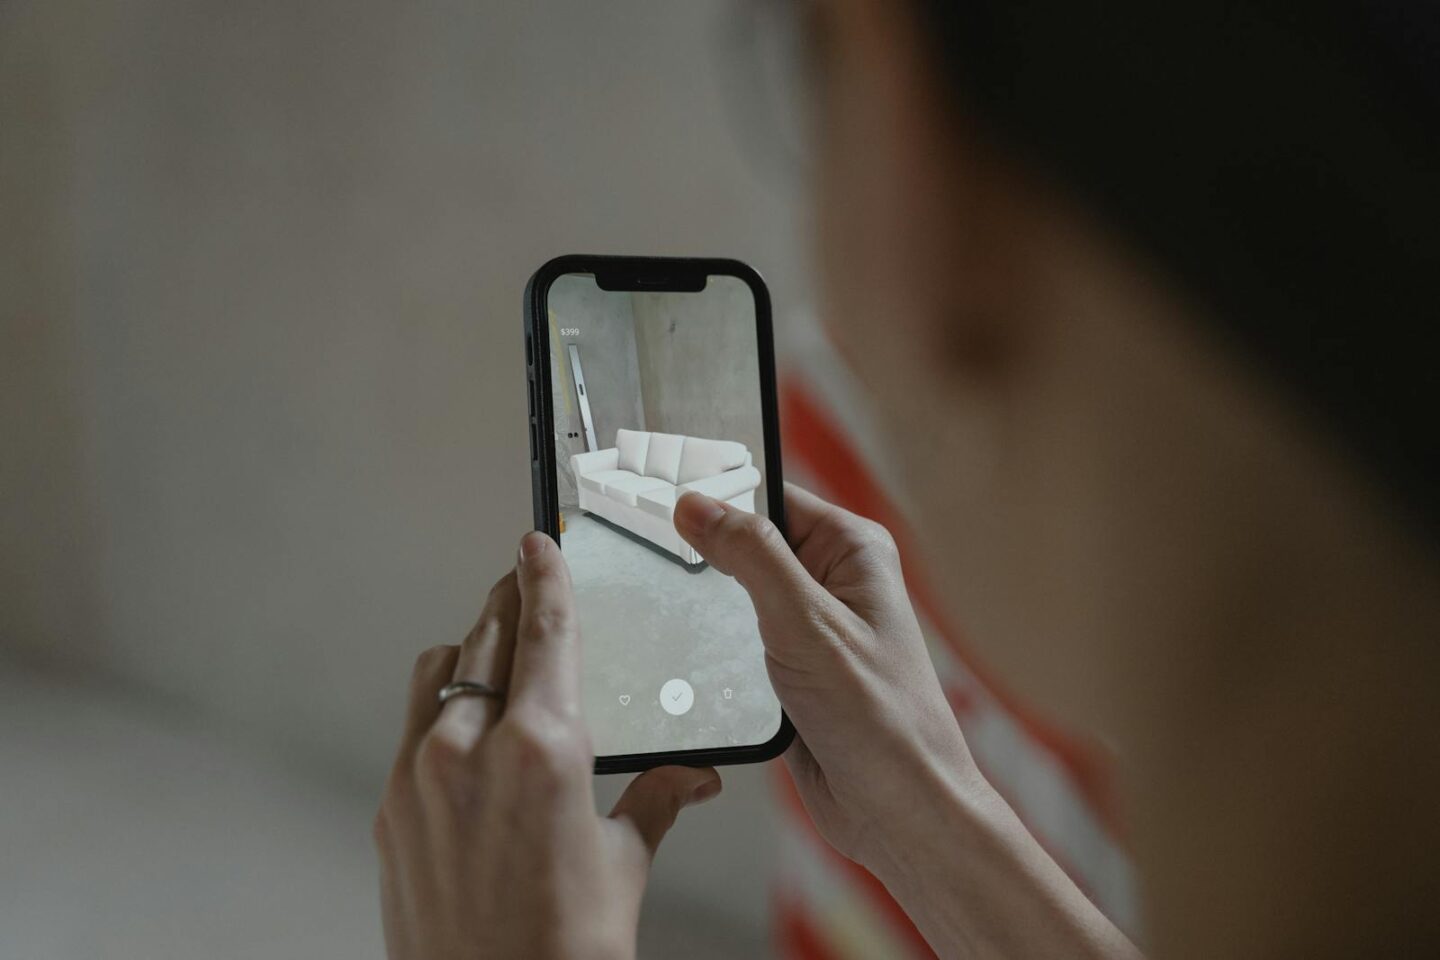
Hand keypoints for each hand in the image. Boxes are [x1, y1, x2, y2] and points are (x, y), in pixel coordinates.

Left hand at [374, 532, 720, 959]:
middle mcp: (470, 750)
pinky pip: (414, 728)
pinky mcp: (392, 810)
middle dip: (508, 604)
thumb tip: (693, 777)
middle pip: (485, 638)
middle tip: (525, 586)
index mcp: (542, 750)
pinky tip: (470, 732)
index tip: (536, 543)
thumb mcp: (625, 863)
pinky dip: (444, 709)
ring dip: (470, 652)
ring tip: (498, 656)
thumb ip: (655, 799)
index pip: (544, 631)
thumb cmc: (565, 950)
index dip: (543, 575)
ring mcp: (420, 778)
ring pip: (439, 674)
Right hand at [673, 484, 976, 870]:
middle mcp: (835, 584)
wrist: (897, 809)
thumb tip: (698, 506)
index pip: (772, 497)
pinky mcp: (794, 673)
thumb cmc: (882, 719)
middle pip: (749, 548)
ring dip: (711, 617)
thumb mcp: (805, 622)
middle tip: (665, 569)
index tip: (667, 506)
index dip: (719, 500)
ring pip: (736, 601)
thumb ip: (751, 556)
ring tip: (684, 623)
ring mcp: (814, 630)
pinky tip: (704, 667)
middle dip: (709, 563)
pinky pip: (738, 647)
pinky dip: (717, 657)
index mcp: (852, 551)